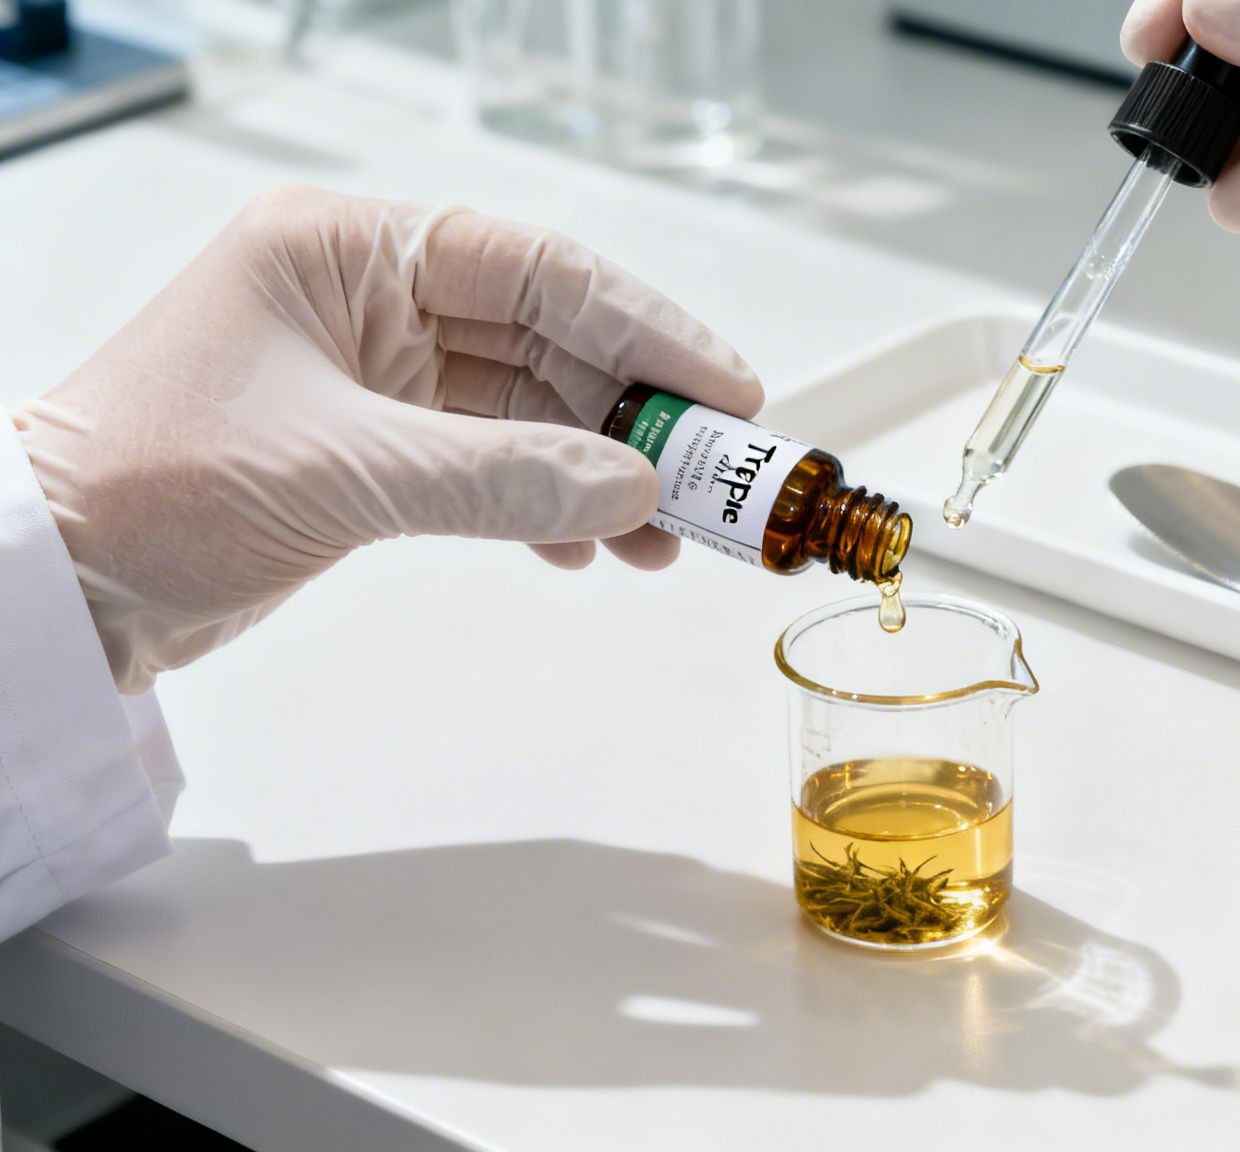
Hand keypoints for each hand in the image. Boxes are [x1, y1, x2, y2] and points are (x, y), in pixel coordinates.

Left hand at [13, 185, 761, 691]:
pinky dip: (544, 505)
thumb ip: (503, 479)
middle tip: (714, 477)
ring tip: (663, 538)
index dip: (643, 327)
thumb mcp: (345, 474)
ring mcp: (373, 372)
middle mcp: (366, 297)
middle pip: (546, 338)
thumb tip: (632, 490)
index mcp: (346, 251)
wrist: (50, 587)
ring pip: (529, 408)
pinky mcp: (373, 444)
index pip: (535, 268)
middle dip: (633, 413)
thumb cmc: (147, 490)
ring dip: (599, 471)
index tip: (724, 388)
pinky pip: (492, 462)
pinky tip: (584, 549)